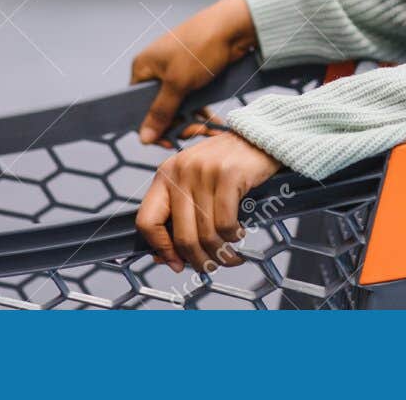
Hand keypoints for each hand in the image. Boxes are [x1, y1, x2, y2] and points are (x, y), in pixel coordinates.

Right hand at [129, 0, 257, 145]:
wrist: (234, 26)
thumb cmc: (201, 46)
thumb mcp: (178, 83)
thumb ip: (161, 112)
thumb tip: (144, 137)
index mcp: (144, 68)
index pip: (137, 106)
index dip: (150, 126)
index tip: (168, 140)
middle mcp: (157, 70)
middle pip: (159, 108)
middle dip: (176, 125)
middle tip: (193, 134)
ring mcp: (176, 72)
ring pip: (178, 106)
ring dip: (191, 121)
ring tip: (206, 130)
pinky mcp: (194, 74)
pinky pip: (192, 99)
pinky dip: (201, 111)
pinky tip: (212, 122)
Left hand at [136, 132, 281, 272]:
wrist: (258, 138)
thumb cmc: (225, 166)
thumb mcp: (194, 184)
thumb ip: (180, 215)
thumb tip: (167, 258)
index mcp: (165, 175)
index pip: (146, 221)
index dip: (160, 248)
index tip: (176, 263)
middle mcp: (180, 172)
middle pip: (182, 236)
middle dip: (198, 260)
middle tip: (211, 267)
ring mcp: (204, 172)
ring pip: (207, 234)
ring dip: (220, 254)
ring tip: (230, 257)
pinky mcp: (228, 175)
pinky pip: (226, 223)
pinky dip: (234, 236)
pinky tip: (239, 234)